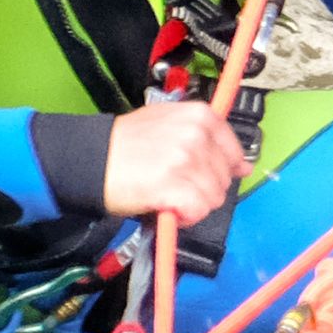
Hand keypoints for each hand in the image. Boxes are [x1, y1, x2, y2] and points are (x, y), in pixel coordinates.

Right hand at [101, 95, 250, 225]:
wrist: (91, 159)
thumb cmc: (124, 144)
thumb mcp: (167, 123)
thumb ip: (204, 138)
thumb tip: (242, 163)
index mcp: (198, 116)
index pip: (233, 149)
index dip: (223, 168)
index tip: (209, 175)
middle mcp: (195, 135)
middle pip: (224, 177)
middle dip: (203, 188)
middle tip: (177, 186)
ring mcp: (186, 160)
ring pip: (213, 197)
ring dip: (194, 204)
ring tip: (170, 196)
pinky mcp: (174, 186)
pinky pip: (198, 210)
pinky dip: (186, 216)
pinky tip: (169, 208)